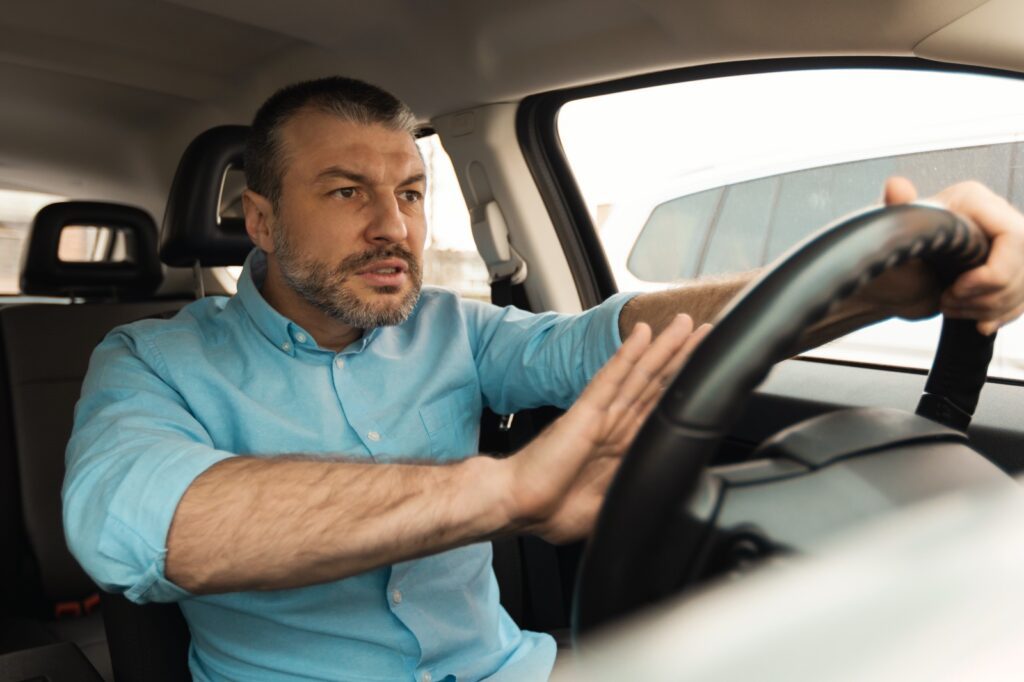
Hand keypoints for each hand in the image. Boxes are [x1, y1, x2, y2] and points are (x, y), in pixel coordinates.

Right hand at [504, 314, 710, 542]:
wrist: (518, 506)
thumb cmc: (551, 507)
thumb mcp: (610, 507)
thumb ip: (635, 495)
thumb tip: (665, 500)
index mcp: (621, 446)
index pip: (658, 407)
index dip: (681, 385)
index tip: (702, 367)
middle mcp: (614, 424)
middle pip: (655, 383)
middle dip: (681, 356)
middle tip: (706, 330)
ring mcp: (601, 415)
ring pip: (639, 375)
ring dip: (664, 348)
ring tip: (684, 322)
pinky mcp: (585, 414)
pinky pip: (610, 380)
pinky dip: (627, 356)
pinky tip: (641, 336)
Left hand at [881, 177, 1023, 334]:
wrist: (888, 278)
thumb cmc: (892, 250)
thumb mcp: (894, 230)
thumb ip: (898, 207)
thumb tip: (895, 186)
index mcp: (975, 202)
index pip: (1015, 238)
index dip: (993, 272)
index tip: (958, 287)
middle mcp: (997, 219)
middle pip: (1023, 267)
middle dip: (987, 296)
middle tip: (948, 300)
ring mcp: (1005, 247)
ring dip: (988, 308)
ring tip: (952, 307)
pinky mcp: (1006, 271)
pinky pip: (1022, 298)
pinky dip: (1001, 315)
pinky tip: (979, 323)